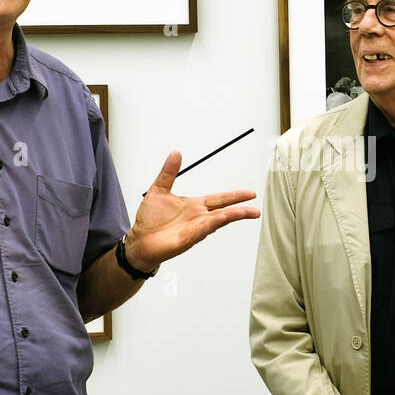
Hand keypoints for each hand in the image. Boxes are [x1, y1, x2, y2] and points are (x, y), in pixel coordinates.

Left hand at [126, 151, 259, 272]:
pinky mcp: (188, 238)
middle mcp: (198, 217)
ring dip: (233, 216)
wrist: (139, 241)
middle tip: (255, 207)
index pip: (219, 199)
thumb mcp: (159, 190)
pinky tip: (223, 219)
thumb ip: (168, 172)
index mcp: (194, 205)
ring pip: (218, 221)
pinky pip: (203, 229)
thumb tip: (175, 153)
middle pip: (224, 210)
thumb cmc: (149, 220)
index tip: (249, 193)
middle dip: (241, 208)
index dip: (234, 195)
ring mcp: (195, 228)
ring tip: (248, 212)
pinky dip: (213, 224)